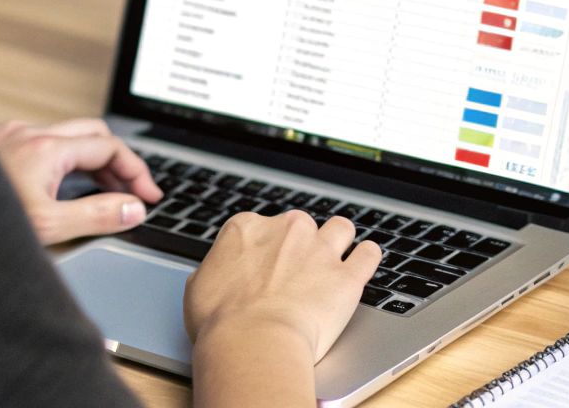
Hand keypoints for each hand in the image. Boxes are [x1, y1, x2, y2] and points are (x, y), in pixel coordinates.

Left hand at [0, 118, 162, 244]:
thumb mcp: (48, 227)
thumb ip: (97, 215)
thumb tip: (132, 208)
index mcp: (47, 147)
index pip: (109, 146)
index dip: (137, 170)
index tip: (148, 195)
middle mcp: (28, 134)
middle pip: (91, 133)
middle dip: (117, 160)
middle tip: (131, 190)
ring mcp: (8, 136)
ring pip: (64, 137)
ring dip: (89, 160)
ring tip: (102, 192)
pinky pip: (39, 144)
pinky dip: (61, 161)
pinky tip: (57, 187)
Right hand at [185, 211, 381, 368]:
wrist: (253, 342)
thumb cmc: (220, 322)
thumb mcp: (199, 288)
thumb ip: (216, 271)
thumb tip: (218, 275)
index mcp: (247, 227)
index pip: (261, 226)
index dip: (265, 248)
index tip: (265, 267)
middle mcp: (287, 230)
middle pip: (300, 226)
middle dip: (300, 245)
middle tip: (295, 273)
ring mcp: (320, 250)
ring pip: (340, 228)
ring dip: (339, 241)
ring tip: (335, 260)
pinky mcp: (347, 276)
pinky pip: (369, 254)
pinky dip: (367, 258)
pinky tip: (363, 264)